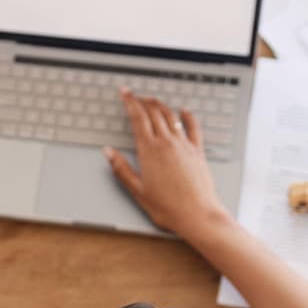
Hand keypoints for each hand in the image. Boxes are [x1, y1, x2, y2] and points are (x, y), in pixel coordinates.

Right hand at [104, 89, 232, 242]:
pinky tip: (184, 111)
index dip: (130, 102)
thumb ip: (122, 169)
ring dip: (160, 104)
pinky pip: (193, 127)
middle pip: (153, 113)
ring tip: (152, 99)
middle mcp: (167, 143)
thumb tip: (109, 153)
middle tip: (135, 94)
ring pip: (171, 116)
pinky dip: (187, 116)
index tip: (124, 93)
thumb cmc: (168, 207)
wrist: (197, 214)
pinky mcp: (197, 151)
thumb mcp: (138, 191)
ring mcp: (184, 145)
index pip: (138, 118)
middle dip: (142, 100)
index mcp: (150, 151)